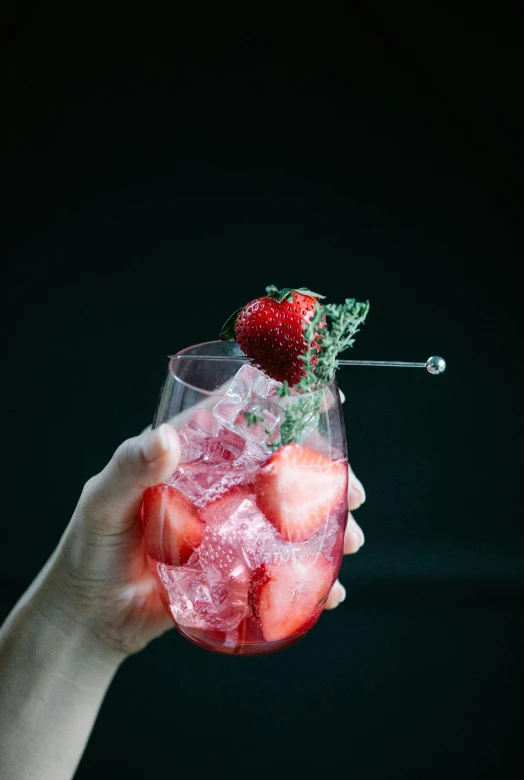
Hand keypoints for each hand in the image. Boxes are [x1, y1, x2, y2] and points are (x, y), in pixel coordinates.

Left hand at [43, 423, 364, 657]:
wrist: (90, 618)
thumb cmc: (90, 548)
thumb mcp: (103, 502)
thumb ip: (130, 469)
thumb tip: (166, 436)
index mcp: (191, 458)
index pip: (241, 422)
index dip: (282, 407)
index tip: (324, 400)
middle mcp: (218, 489)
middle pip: (280, 473)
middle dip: (323, 479)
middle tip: (353, 491)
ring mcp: (232, 531)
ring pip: (289, 521)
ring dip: (328, 528)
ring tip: (352, 541)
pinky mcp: (236, 573)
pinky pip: (280, 572)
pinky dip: (309, 581)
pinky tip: (331, 591)